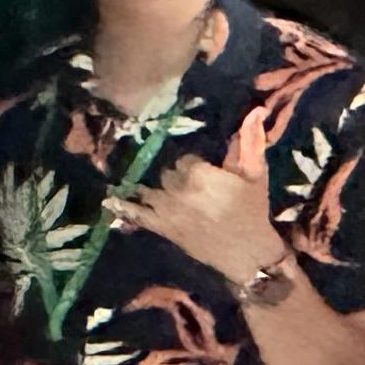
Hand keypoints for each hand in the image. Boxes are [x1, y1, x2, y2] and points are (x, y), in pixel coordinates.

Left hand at [112, 94, 292, 287]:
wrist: (247, 253)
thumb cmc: (252, 210)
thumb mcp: (256, 174)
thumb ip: (252, 142)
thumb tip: (256, 111)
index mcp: (200, 173)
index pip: (183, 157)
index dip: (188, 161)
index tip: (194, 163)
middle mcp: (179, 189)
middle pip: (165, 172)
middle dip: (171, 173)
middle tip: (178, 177)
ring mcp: (168, 209)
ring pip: (149, 189)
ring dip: (142, 185)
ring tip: (126, 178)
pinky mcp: (163, 228)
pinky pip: (138, 215)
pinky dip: (123, 208)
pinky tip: (108, 200)